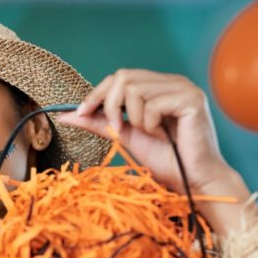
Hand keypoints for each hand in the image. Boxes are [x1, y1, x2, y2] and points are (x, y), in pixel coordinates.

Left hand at [59, 69, 251, 234]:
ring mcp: (185, 88)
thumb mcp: (124, 136)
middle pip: (123, 77)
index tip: (80, 113)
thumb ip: (99, 122)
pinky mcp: (192, 99)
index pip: (120, 76)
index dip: (97, 93)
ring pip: (135, 89)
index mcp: (159, 86)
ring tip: (148, 133)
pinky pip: (152, 104)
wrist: (192, 180)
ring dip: (133, 118)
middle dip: (111, 105)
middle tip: (117, 129)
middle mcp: (173, 81)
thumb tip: (65, 116)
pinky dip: (149, 123)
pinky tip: (162, 134)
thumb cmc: (165, 159)